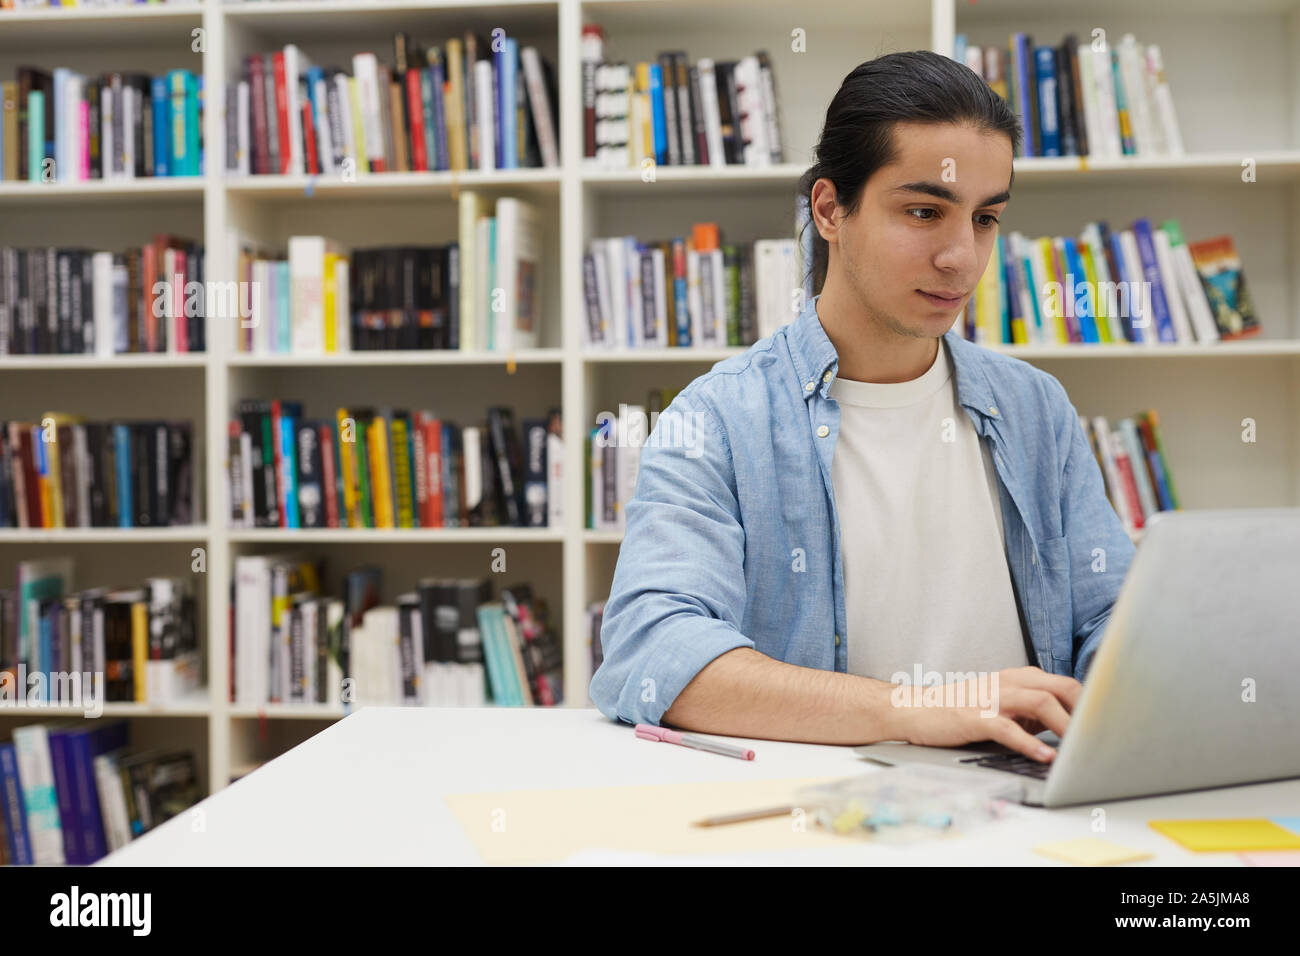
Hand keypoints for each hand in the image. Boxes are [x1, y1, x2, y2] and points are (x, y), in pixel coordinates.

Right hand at [889, 666, 1082, 762]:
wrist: (915, 709)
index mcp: (1017, 678)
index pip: (1064, 683)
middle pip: (1060, 687)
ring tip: (1079, 746)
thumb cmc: (960, 709)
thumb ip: (1032, 711)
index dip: (1089, 703)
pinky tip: (1044, 756)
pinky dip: (1029, 742)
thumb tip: (1068, 726)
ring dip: (1065, 724)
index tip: (1106, 723)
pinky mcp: (975, 717)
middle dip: (1085, 710)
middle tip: (1099, 735)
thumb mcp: (1002, 704)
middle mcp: (1008, 682)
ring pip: (1039, 702)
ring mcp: (991, 698)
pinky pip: (1008, 728)